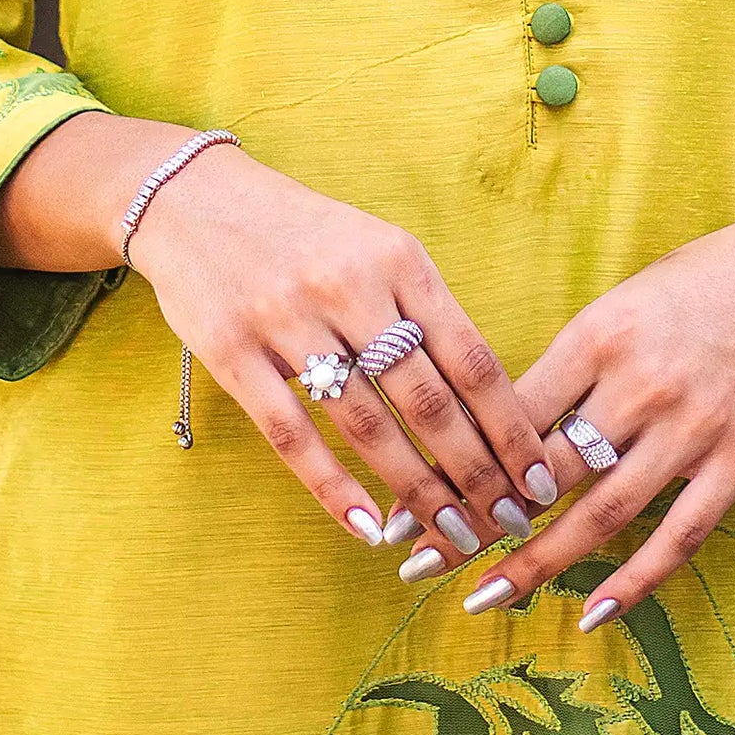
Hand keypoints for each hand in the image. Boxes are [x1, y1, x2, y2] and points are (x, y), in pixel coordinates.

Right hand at [124, 134, 560, 560]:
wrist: (194, 199)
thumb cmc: (305, 235)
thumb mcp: (376, 248)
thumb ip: (425, 312)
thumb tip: (488, 402)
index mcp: (398, 260)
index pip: (472, 359)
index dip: (511, 429)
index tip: (541, 479)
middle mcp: (349, 287)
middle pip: (429, 400)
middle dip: (477, 474)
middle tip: (509, 525)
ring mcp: (287, 319)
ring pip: (368, 424)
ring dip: (416, 490)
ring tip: (450, 535)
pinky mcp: (232, 352)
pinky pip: (291, 433)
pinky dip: (334, 487)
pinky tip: (368, 527)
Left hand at [463, 157, 734, 628]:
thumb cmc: (703, 277)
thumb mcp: (623, 299)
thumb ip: (573, 360)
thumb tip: (507, 424)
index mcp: (601, 334)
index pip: (514, 414)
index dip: (461, 462)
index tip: (416, 499)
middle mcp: (642, 385)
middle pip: (546, 472)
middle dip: (479, 522)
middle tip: (424, 561)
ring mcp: (693, 429)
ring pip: (602, 514)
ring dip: (538, 563)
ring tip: (485, 598)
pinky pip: (679, 535)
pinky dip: (634, 582)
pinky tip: (592, 615)